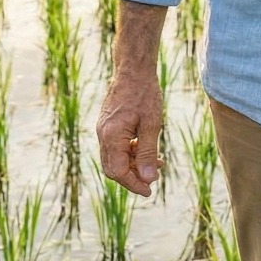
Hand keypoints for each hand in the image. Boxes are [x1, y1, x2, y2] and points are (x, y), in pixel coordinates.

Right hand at [96, 0, 168, 196]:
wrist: (133, 69)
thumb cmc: (144, 94)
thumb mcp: (151, 124)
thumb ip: (148, 152)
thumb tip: (148, 179)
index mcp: (111, 136)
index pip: (117, 172)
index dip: (133, 184)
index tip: (149, 191)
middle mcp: (103, 134)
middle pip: (113, 168)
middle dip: (133, 176)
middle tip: (154, 179)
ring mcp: (104, 129)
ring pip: (115, 158)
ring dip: (134, 164)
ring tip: (157, 164)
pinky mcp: (108, 124)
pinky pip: (116, 146)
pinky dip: (131, 153)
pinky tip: (146, 149)